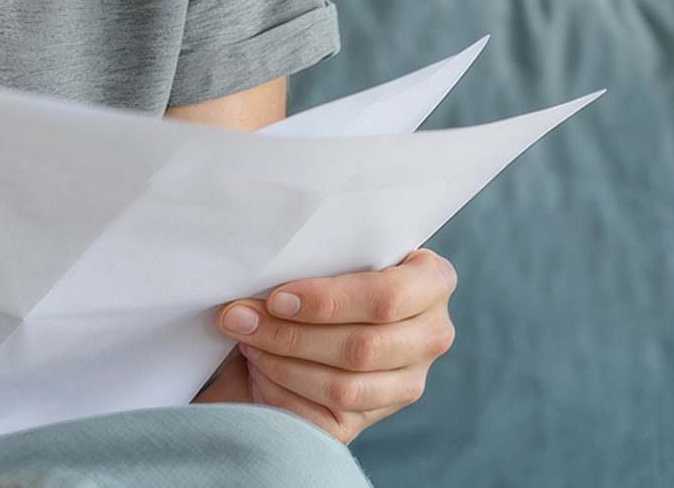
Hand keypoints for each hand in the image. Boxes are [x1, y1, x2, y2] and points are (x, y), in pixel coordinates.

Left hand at [193, 247, 457, 442]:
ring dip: (282, 364)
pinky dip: (281, 392)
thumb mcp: (333, 256)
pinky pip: (324, 414)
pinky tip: (259, 368)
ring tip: (248, 340)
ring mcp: (407, 383)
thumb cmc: (324, 276)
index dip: (329, 302)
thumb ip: (318, 257)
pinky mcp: (372, 418)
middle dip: (291, 335)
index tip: (278, 298)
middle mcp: (431, 335)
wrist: (315, 321)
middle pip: (362, 347)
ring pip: (344, 386)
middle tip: (242, 319)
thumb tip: (261, 274)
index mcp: (432, 281)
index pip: (387, 297)